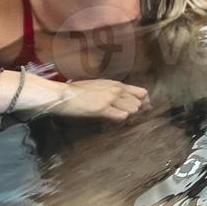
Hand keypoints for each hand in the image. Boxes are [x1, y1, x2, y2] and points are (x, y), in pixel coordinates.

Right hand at [18, 75, 148, 121]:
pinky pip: (122, 116)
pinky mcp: (103, 108)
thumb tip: (125, 100)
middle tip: (131, 119)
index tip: (142, 110)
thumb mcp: (99, 86)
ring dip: (129, 116)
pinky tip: (112, 121)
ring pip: (133, 110)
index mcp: (116, 84)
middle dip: (138, 112)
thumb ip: (113, 92)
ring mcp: (110, 98)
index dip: (144, 103)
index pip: (142, 92)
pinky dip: (120, 121)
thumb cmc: (78, 92)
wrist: (62, 94)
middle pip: (140, 103)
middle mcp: (116, 90)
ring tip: (118, 119)